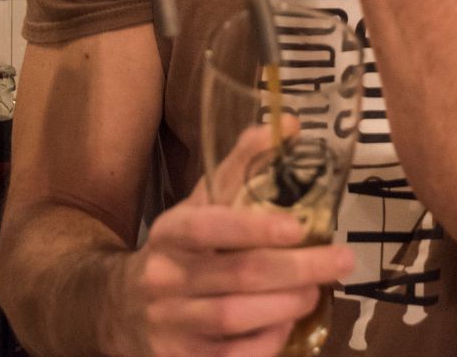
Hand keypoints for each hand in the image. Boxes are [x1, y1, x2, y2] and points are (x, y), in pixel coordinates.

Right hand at [103, 128, 353, 356]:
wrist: (116, 307)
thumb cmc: (179, 250)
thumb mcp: (200, 204)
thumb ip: (241, 165)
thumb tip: (289, 124)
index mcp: (172, 232)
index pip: (209, 227)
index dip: (255, 227)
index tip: (300, 226)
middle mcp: (164, 276)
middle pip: (237, 275)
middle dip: (297, 269)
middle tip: (340, 261)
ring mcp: (168, 322)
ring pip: (233, 318)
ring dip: (285, 306)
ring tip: (316, 292)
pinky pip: (228, 356)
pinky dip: (264, 344)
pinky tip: (286, 327)